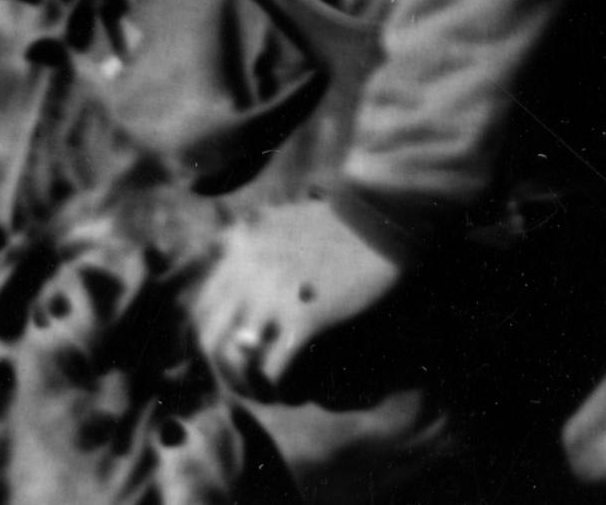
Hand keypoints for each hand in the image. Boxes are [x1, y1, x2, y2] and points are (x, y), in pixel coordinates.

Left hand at [200, 197, 404, 393]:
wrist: (403, 213)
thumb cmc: (355, 222)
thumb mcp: (292, 219)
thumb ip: (257, 245)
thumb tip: (231, 278)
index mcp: (242, 245)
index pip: (202, 312)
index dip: (218, 343)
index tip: (242, 357)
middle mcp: (247, 271)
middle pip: (214, 343)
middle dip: (232, 374)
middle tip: (259, 387)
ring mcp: (273, 296)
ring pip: (240, 365)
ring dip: (256, 388)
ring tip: (280, 393)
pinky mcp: (304, 320)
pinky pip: (277, 375)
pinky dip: (287, 390)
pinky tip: (304, 392)